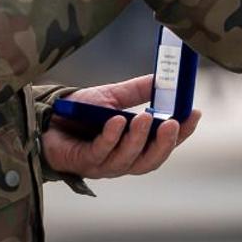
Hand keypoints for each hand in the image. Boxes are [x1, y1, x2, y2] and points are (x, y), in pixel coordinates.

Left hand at [42, 75, 203, 178]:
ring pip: (128, 159)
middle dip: (165, 143)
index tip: (194, 114)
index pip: (164, 145)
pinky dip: (111, 137)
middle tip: (173, 123)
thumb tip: (165, 78)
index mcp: (135, 147)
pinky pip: (101, 152)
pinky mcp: (83, 161)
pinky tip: (117, 121)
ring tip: (144, 117)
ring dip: (138, 139)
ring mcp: (103, 164)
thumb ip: (140, 91)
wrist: (46, 118)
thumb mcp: (114, 98)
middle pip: (150, 161)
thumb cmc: (81, 113)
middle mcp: (122, 160)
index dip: (182, 133)